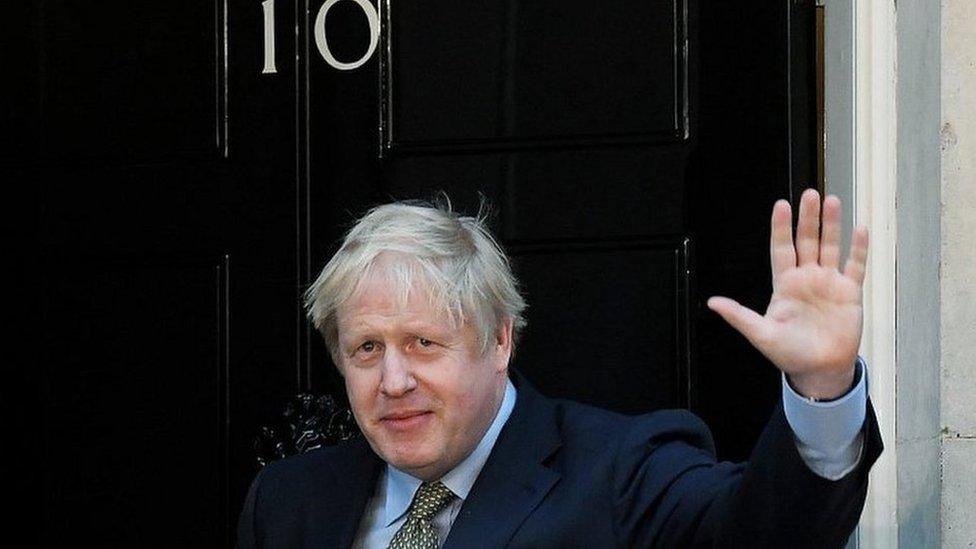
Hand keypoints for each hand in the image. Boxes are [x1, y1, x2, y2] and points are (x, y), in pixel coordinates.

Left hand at [707, 189, 868, 398]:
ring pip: (830, 247)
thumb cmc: (789, 353)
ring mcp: (828, 283)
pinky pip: (855, 266)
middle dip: (808, 218)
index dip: (781, 227)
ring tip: (832, 202)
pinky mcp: (849, 292)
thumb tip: (713, 303)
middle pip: (806, 241)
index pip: (781, 249)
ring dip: (832, 225)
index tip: (781, 205)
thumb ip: (739, 316)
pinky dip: (858, 249)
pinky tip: (860, 230)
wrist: (820, 370)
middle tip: (809, 195)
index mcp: (784, 284)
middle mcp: (806, 278)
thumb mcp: (761, 334)